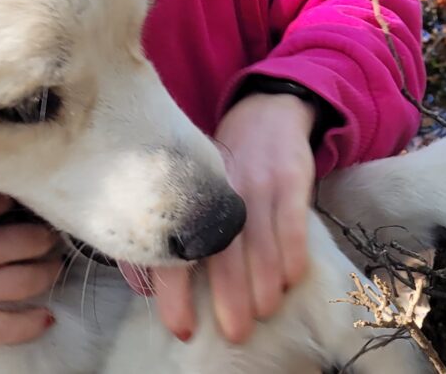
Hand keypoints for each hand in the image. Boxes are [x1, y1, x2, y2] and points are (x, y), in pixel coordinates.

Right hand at [0, 193, 62, 343]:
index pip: (12, 198)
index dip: (20, 198)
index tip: (25, 199)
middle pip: (33, 239)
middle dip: (44, 236)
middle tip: (45, 234)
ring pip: (30, 280)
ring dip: (47, 271)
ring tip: (51, 266)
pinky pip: (5, 327)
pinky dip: (31, 322)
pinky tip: (46, 316)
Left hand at [151, 92, 315, 343]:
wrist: (266, 113)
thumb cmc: (226, 168)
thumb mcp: (196, 187)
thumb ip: (181, 231)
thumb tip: (153, 287)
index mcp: (188, 197)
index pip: (176, 249)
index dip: (176, 292)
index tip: (182, 329)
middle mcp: (221, 189)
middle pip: (222, 251)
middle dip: (228, 297)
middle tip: (234, 333)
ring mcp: (257, 182)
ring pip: (259, 240)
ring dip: (263, 282)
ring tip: (264, 311)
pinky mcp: (291, 177)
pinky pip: (293, 219)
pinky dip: (292, 251)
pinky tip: (291, 279)